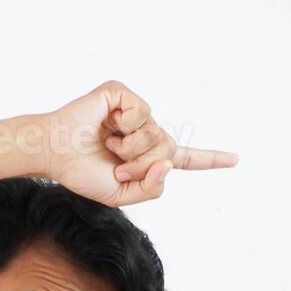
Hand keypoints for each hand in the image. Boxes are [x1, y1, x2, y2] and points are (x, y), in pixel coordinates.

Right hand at [39, 79, 236, 207]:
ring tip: (107, 145)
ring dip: (130, 149)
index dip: (208, 160)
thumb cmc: (81, 173)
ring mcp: (134, 111)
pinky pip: (141, 112)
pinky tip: (106, 123)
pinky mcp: (122, 95)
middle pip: (168, 151)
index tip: (235, 159)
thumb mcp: (122, 195)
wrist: (55, 154)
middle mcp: (144, 130)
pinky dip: (124, 125)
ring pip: (155, 134)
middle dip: (142, 165)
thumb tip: (168, 162)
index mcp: (145, 156)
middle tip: (115, 166)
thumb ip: (151, 188)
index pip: (183, 159)